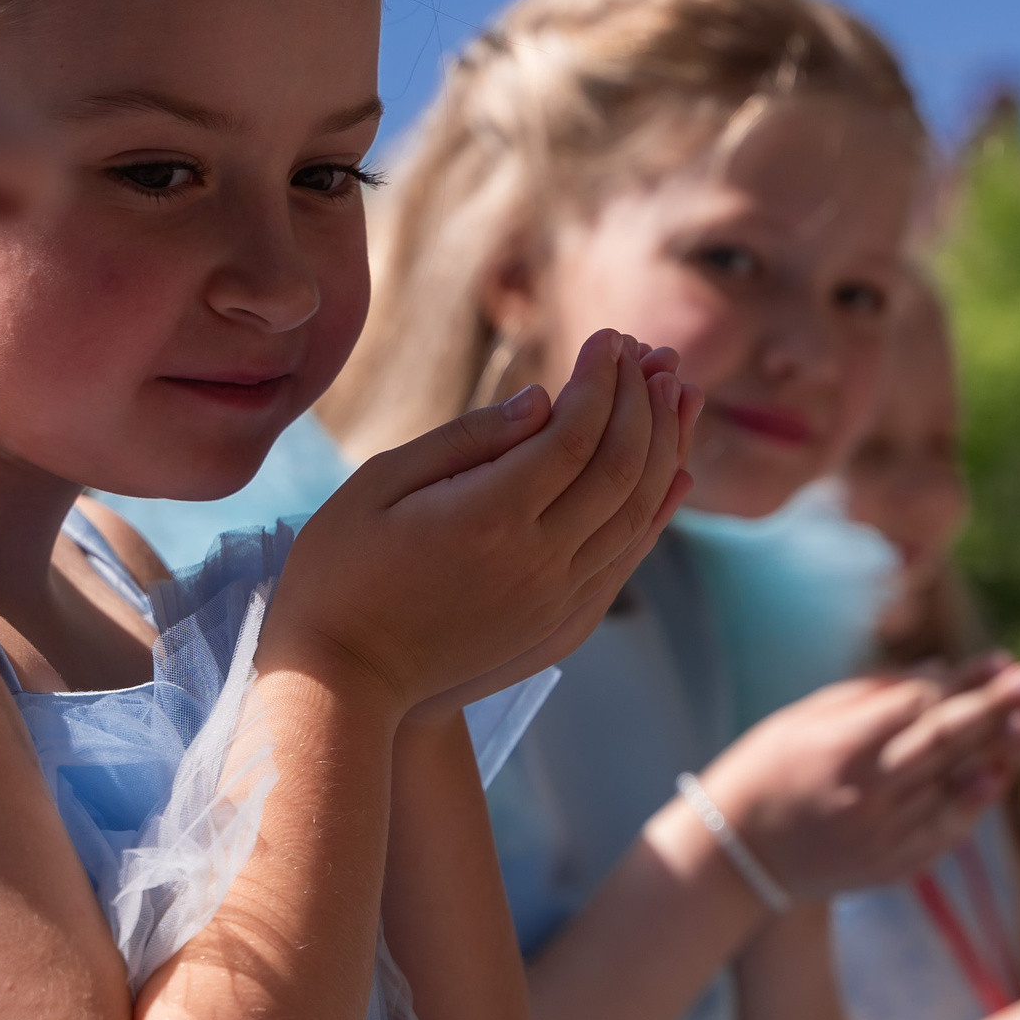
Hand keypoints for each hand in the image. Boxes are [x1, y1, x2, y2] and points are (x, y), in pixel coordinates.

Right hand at [263, 329, 690, 718]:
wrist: (345, 681)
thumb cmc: (341, 572)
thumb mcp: (378, 485)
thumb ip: (465, 439)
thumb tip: (542, 399)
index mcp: (487, 518)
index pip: (573, 434)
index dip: (600, 381)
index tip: (610, 338)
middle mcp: (537, 561)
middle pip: (619, 468)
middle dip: (643, 401)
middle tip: (652, 353)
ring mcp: (558, 599)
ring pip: (638, 512)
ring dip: (666, 446)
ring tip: (679, 390)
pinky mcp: (565, 624)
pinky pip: (629, 557)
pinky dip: (660, 509)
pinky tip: (677, 470)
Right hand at [696, 655, 1019, 897]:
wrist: (738, 854)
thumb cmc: (771, 767)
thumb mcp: (807, 716)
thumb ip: (876, 694)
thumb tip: (944, 672)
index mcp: (838, 747)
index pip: (915, 707)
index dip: (961, 684)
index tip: (1000, 662)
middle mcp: (863, 792)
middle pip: (943, 743)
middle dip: (996, 709)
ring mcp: (879, 834)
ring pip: (951, 786)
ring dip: (998, 754)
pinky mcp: (888, 866)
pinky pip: (943, 831)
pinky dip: (972, 802)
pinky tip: (997, 775)